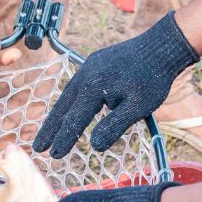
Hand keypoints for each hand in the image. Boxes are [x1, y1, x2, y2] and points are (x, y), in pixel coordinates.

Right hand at [33, 12, 198, 158]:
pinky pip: (78, 86)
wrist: (162, 45)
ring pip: (69, 96)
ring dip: (58, 115)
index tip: (54, 155)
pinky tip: (70, 110)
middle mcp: (85, 75)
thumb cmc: (154, 78)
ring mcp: (89, 66)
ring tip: (49, 132)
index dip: (64, 139)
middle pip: (63, 107)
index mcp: (94, 87)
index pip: (75, 119)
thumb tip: (94, 146)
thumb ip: (115, 125)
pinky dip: (70, 101)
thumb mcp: (138, 106)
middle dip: (51, 128)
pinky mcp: (95, 63)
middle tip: (38, 147)